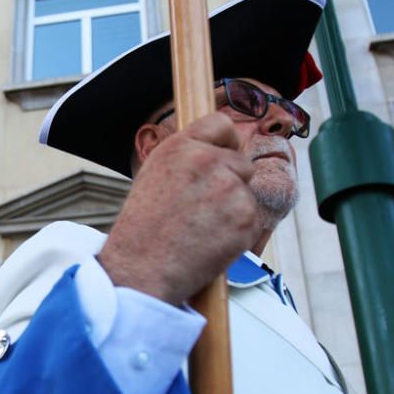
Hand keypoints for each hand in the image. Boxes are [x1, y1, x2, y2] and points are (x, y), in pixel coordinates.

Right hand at [99, 112, 259, 305]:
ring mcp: (230, 189)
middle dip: (230, 183)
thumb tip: (217, 152)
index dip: (225, 143)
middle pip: (242, 163)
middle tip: (203, 209)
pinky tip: (209, 243)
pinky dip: (237, 234)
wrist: (141, 269)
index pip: (222, 124)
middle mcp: (208, 161)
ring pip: (246, 194)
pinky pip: (251, 221)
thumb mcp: (154, 175)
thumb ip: (187, 158)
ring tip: (200, 229)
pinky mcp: (246, 218)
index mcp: (181, 147)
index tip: (222, 157)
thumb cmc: (142, 228)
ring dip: (233, 211)